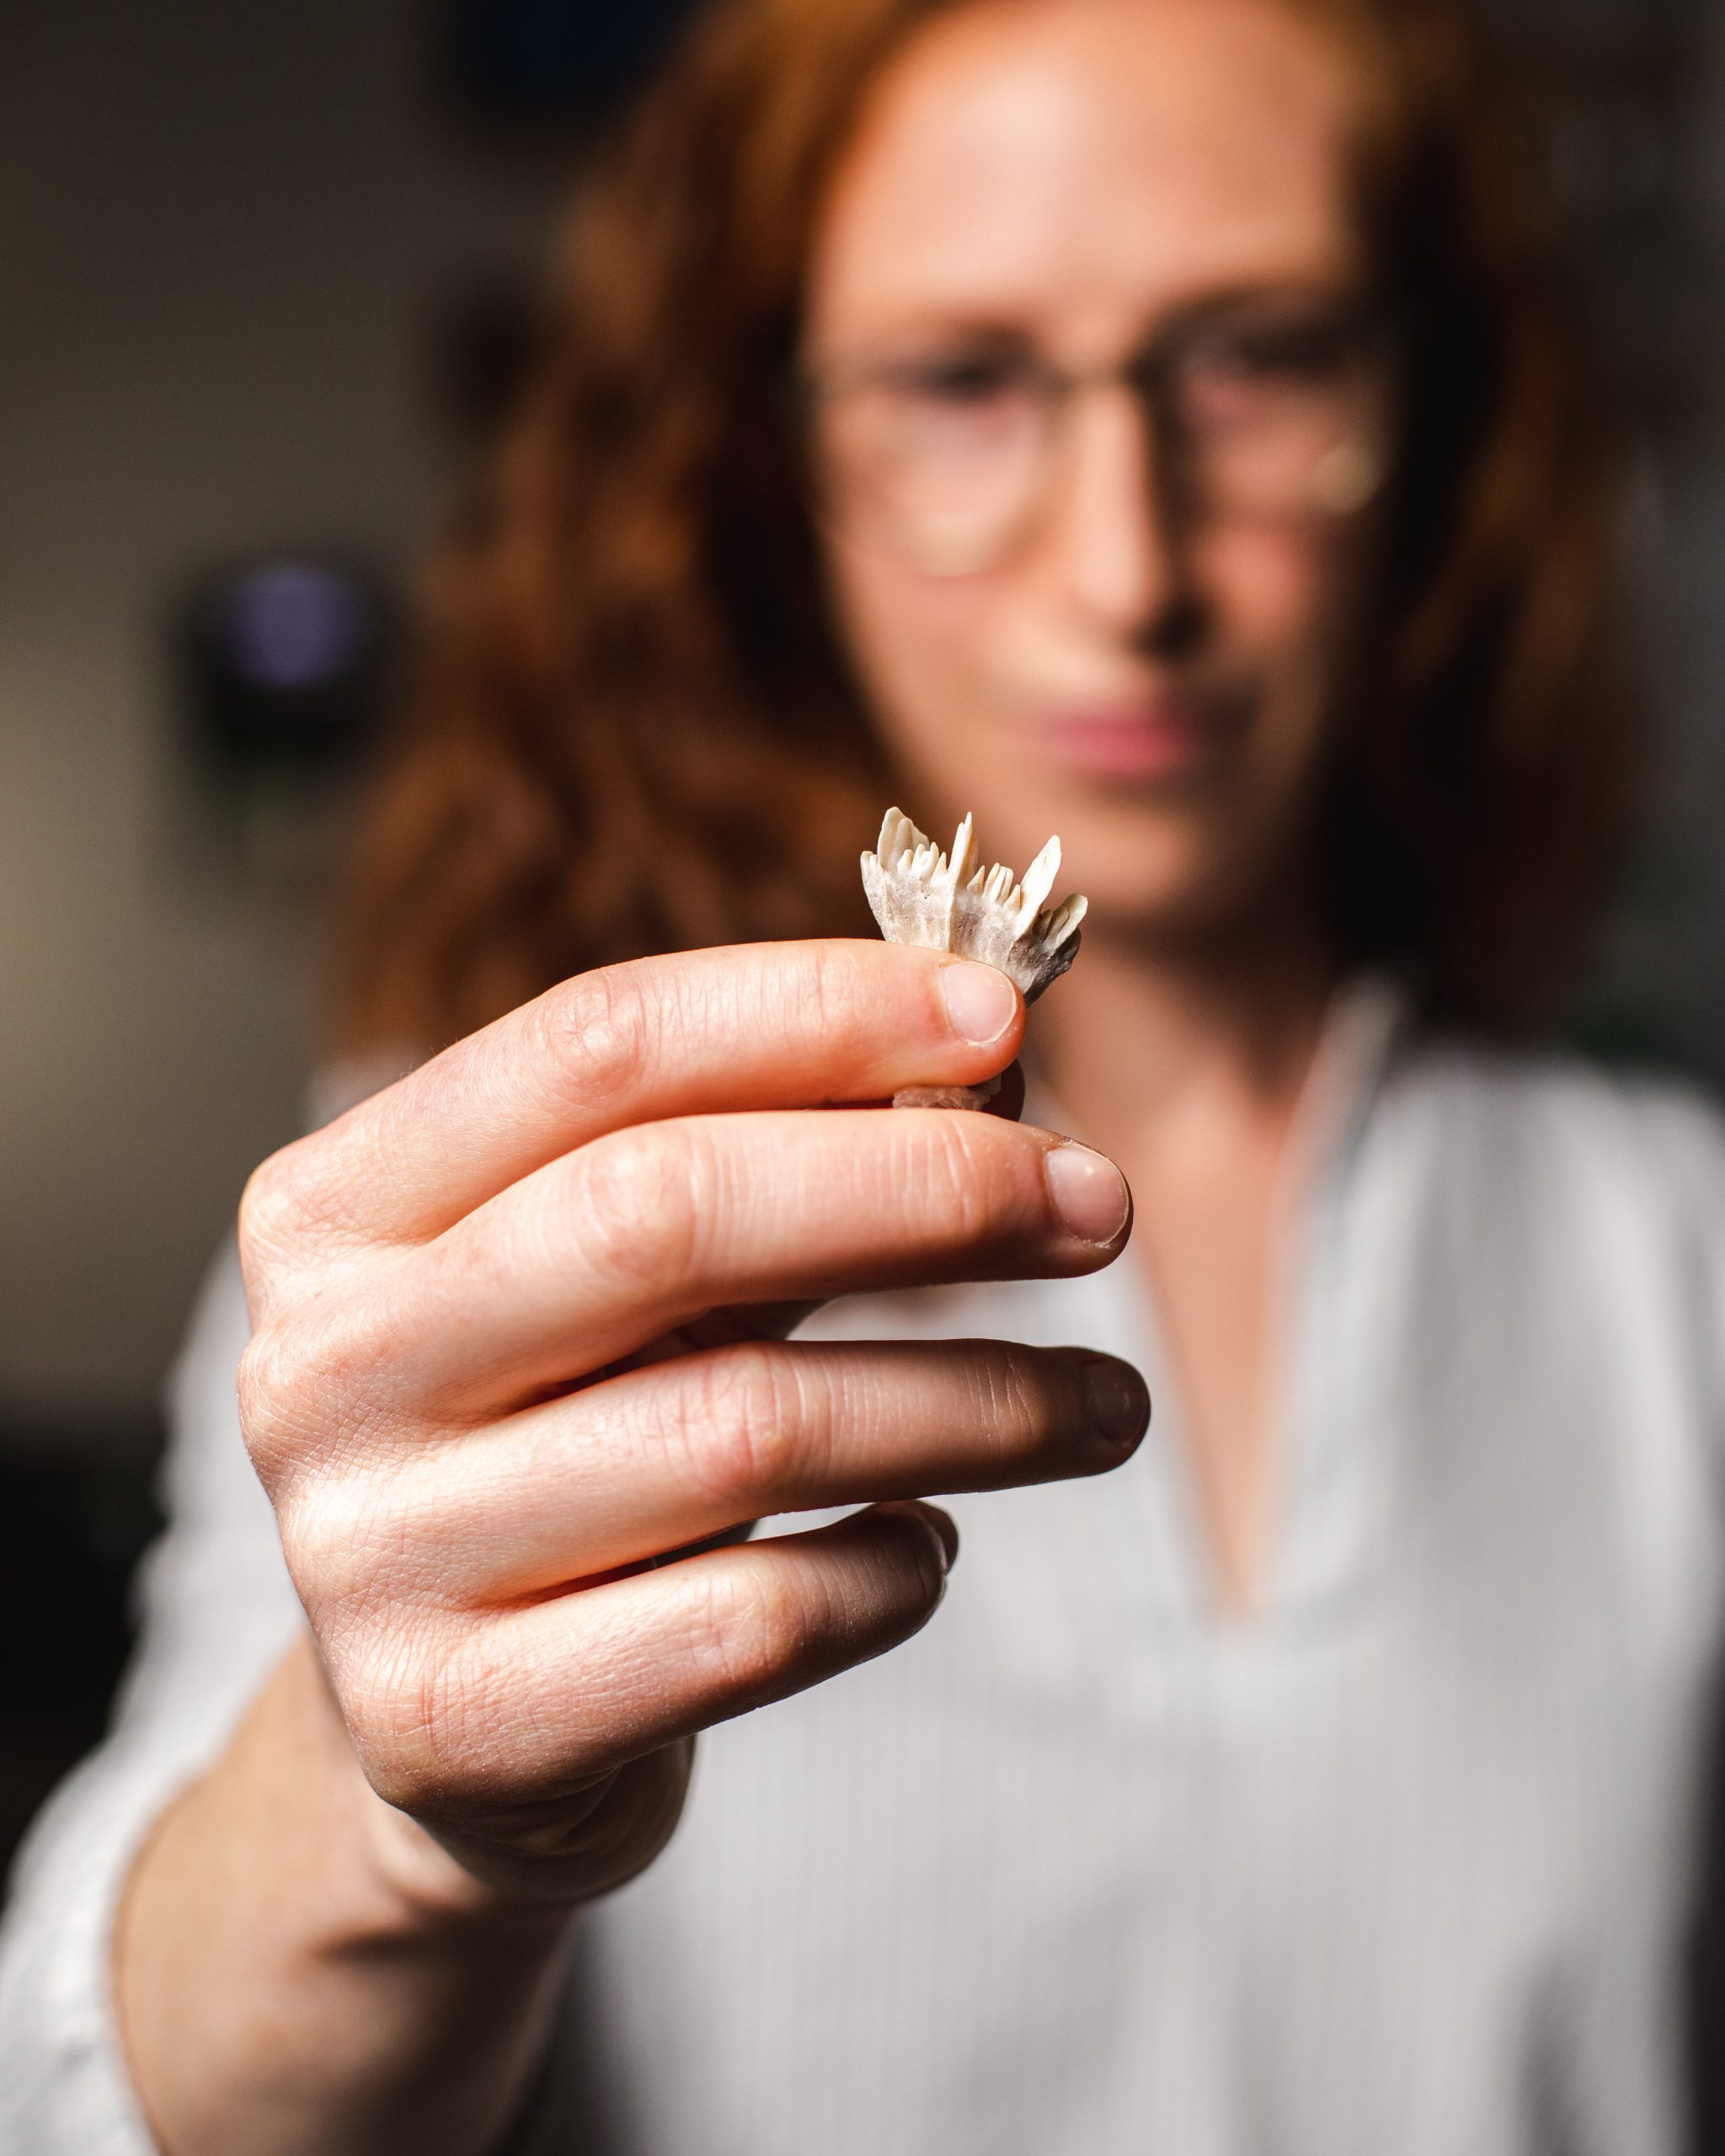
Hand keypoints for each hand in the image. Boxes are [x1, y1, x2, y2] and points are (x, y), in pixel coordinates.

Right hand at [238, 940, 1143, 1908]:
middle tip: (1097, 1210)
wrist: (452, 1728)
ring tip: (1104, 1407)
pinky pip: (751, 1622)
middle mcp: (324, 1364)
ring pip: (744, 1429)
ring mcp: (372, 1555)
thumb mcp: (634, 1275)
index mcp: (342, 1202)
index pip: (600, 1042)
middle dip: (925, 1192)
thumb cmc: (572, 1434)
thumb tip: (999, 1060)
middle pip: (666, 1214)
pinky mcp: (457, 1723)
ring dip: (979, 1403)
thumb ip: (779, 1154)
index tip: (1005, 1020)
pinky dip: (888, 1576)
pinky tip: (930, 1550)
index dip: (819, 1009)